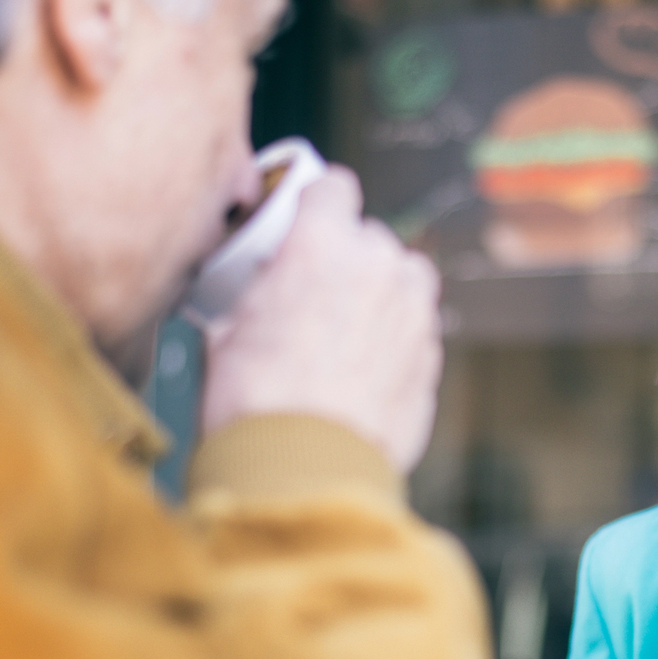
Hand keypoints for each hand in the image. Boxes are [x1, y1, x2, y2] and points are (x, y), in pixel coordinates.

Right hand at [201, 167, 441, 471]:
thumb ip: (253, 294)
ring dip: (382, 293)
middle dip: (347, 259)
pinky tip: (365, 371)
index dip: (319, 203)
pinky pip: (417, 329)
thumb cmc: (254, 403)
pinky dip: (397, 339)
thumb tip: (254, 295)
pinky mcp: (432, 358)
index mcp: (321, 243)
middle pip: (371, 237)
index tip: (309, 220)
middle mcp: (377, 265)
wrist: (301, 472)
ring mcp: (414, 312)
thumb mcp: (225, 332)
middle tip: (315, 296)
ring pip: (405, 278)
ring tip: (346, 332)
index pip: (333, 186)